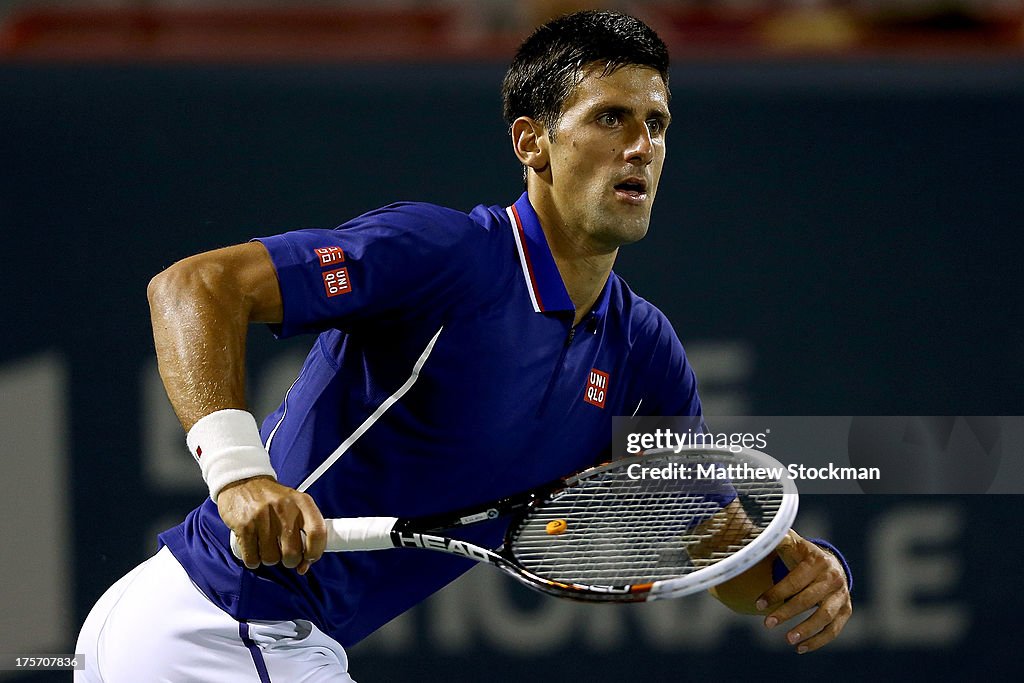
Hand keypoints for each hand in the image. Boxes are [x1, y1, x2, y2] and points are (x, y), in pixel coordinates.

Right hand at [217, 476, 326, 574]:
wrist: (242, 482)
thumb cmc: (272, 498)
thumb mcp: (294, 504)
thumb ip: (304, 531)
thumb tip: (304, 566)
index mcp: (302, 502)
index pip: (317, 532)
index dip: (315, 552)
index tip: (309, 559)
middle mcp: (284, 508)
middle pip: (293, 553)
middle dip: (289, 561)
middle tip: (283, 553)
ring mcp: (263, 517)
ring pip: (271, 558)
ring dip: (269, 558)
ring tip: (266, 544)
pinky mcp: (244, 526)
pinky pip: (252, 558)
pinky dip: (253, 560)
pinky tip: (254, 547)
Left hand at [755, 530, 851, 653]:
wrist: (830, 563)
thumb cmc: (802, 556)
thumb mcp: (792, 544)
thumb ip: (778, 539)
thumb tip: (762, 536)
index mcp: (817, 561)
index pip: (795, 580)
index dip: (776, 593)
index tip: (758, 605)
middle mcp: (833, 577)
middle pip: (809, 600)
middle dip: (787, 613)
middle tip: (767, 624)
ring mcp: (842, 595)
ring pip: (825, 616)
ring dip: (806, 630)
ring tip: (787, 640)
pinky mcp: (846, 610)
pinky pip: (834, 629)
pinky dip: (819, 641)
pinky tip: (801, 648)